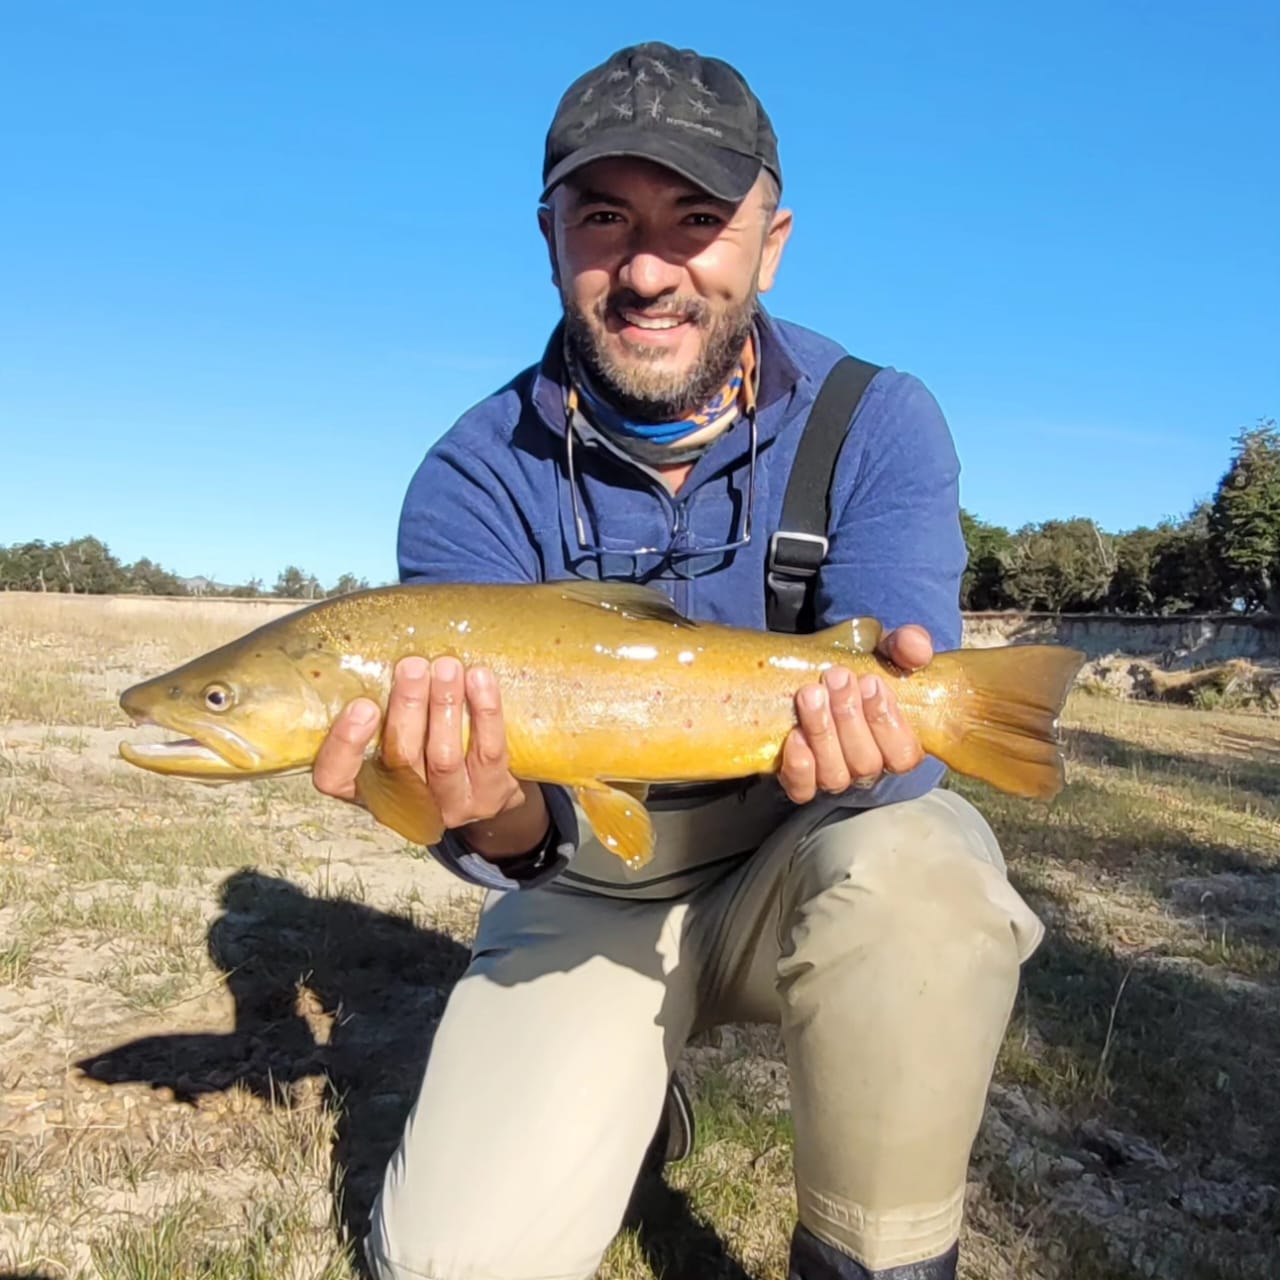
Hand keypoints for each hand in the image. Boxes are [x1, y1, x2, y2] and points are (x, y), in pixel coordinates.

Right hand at [312, 655, 548, 857]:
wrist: (488, 791)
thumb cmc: (430, 745)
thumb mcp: (396, 732)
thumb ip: (382, 703)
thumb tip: (379, 647)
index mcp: (368, 787)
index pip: (335, 778)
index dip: (344, 745)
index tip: (362, 705)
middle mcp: (404, 803)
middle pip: (400, 759)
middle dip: (408, 707)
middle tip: (413, 666)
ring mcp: (450, 806)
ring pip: (443, 757)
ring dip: (444, 705)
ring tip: (447, 667)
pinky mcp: (490, 798)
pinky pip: (488, 752)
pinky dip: (485, 711)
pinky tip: (480, 678)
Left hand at [779, 623, 931, 804]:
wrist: (821, 672)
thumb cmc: (864, 666)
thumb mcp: (888, 650)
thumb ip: (908, 645)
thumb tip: (916, 650)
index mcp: (898, 744)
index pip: (903, 755)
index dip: (887, 722)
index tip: (871, 682)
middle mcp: (868, 766)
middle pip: (866, 763)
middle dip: (849, 716)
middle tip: (835, 677)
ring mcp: (835, 775)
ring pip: (835, 775)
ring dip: (822, 733)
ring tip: (811, 695)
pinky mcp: (803, 779)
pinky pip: (803, 788)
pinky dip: (799, 766)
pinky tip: (794, 735)